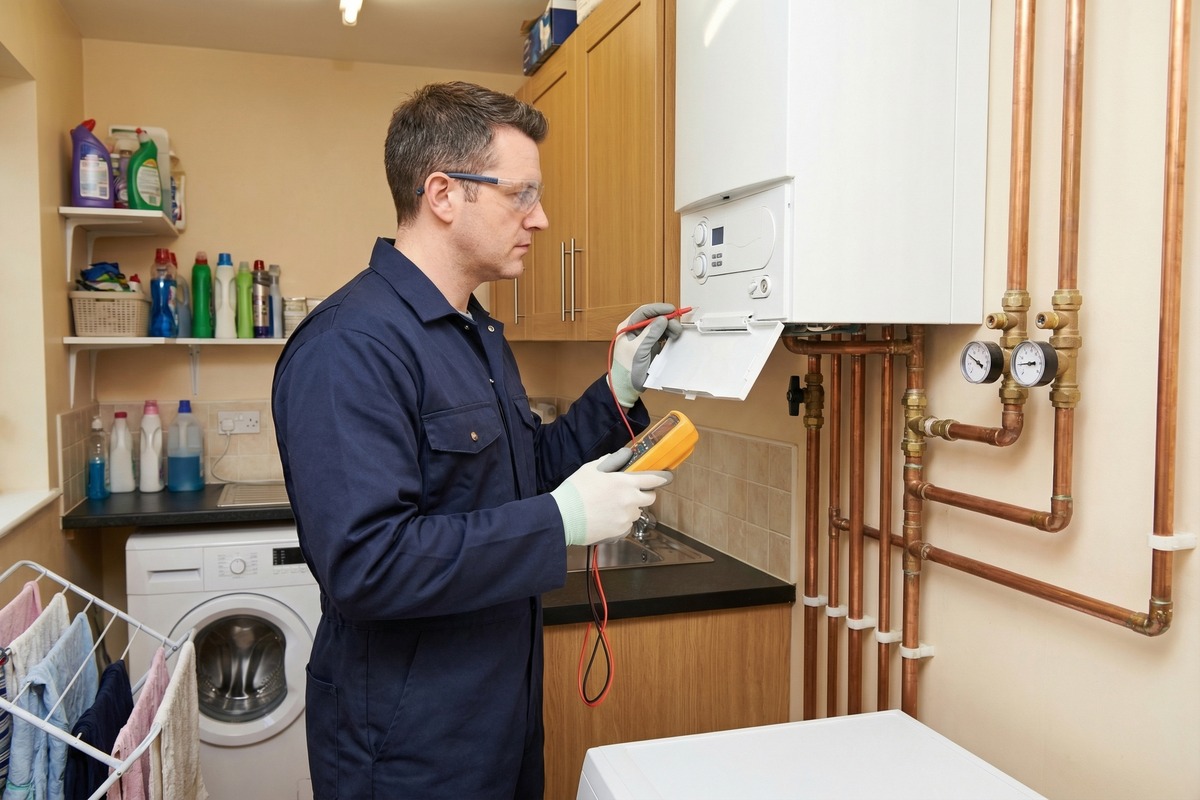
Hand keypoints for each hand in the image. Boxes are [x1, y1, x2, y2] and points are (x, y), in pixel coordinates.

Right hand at [551, 448, 673, 546]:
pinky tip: (606, 517)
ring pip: (637, 512)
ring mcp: (626, 518)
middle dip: (644, 493)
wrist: (563, 517)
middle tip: (630, 492)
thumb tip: (625, 456)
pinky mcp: (620, 532)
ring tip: (610, 506)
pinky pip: (627, 525)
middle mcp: (630, 501)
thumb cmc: (576, 491)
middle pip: (650, 498)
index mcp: (625, 483)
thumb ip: (613, 460)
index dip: (663, 477)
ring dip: (630, 508)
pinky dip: (621, 521)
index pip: (654, 479)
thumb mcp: (593, 468)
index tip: (668, 477)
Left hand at [609, 303, 683, 406]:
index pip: (644, 312)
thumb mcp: (638, 350)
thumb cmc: (627, 369)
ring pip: (659, 326)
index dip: (658, 309)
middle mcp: (636, 330)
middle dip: (666, 319)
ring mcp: (644, 337)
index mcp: (627, 327)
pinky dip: (669, 334)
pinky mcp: (651, 345)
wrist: (627, 386)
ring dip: (669, 327)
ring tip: (676, 334)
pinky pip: (662, 335)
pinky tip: (673, 338)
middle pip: (654, 318)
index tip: (671, 310)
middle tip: (676, 327)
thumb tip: (662, 319)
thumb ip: (650, 334)